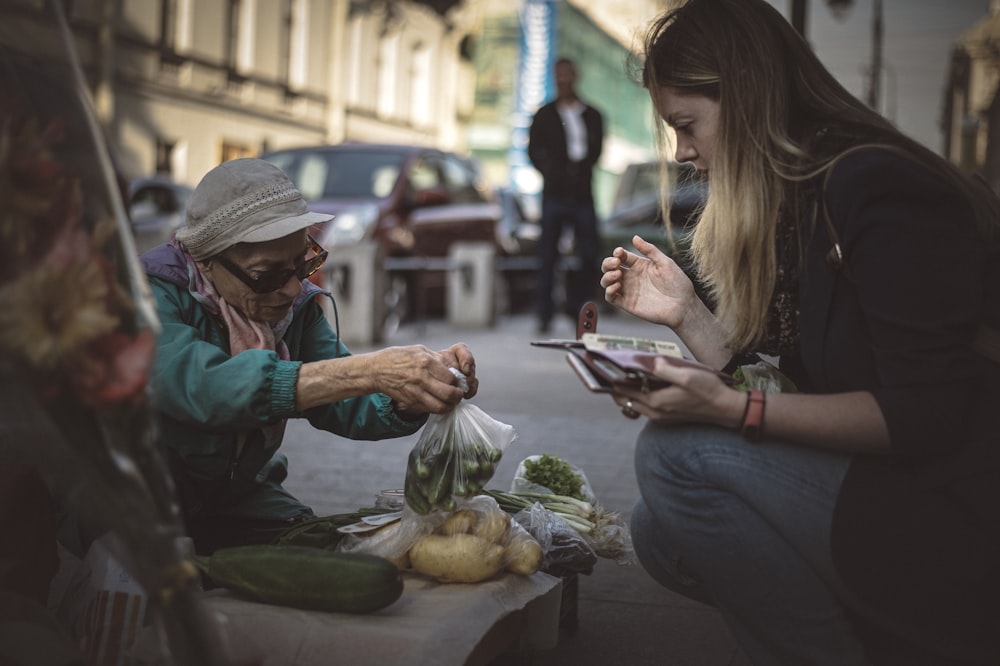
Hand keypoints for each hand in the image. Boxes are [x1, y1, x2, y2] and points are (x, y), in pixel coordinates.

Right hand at [374, 343, 477, 414]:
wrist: (377, 369)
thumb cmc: (399, 357)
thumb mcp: (419, 350)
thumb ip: (437, 359)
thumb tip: (453, 368)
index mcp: (426, 362)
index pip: (451, 377)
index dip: (457, 381)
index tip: (457, 381)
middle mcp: (421, 378)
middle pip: (449, 393)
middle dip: (457, 396)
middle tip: (458, 394)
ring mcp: (415, 391)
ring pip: (441, 406)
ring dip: (450, 405)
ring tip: (451, 401)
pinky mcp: (411, 401)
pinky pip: (430, 409)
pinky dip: (438, 408)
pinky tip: (439, 403)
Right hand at [600, 235, 698, 328]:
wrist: (683, 306)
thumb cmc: (677, 283)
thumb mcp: (665, 262)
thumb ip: (650, 250)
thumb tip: (634, 237)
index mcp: (640, 265)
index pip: (621, 256)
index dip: (617, 253)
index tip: (620, 253)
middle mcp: (632, 277)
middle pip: (610, 267)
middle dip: (608, 263)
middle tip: (616, 263)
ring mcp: (628, 290)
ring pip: (607, 281)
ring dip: (607, 276)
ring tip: (617, 275)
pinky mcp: (627, 304)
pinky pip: (610, 297)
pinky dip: (608, 291)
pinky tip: (617, 286)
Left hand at [612, 356, 743, 428]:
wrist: (726, 410)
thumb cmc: (709, 391)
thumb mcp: (687, 375)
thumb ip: (665, 369)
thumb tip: (648, 362)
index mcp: (656, 402)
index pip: (623, 391)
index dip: (609, 378)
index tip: (598, 367)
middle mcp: (655, 412)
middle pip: (623, 399)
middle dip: (613, 385)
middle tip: (605, 370)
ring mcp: (660, 416)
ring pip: (633, 404)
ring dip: (626, 391)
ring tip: (622, 374)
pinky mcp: (666, 416)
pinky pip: (644, 406)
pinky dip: (638, 395)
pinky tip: (643, 382)